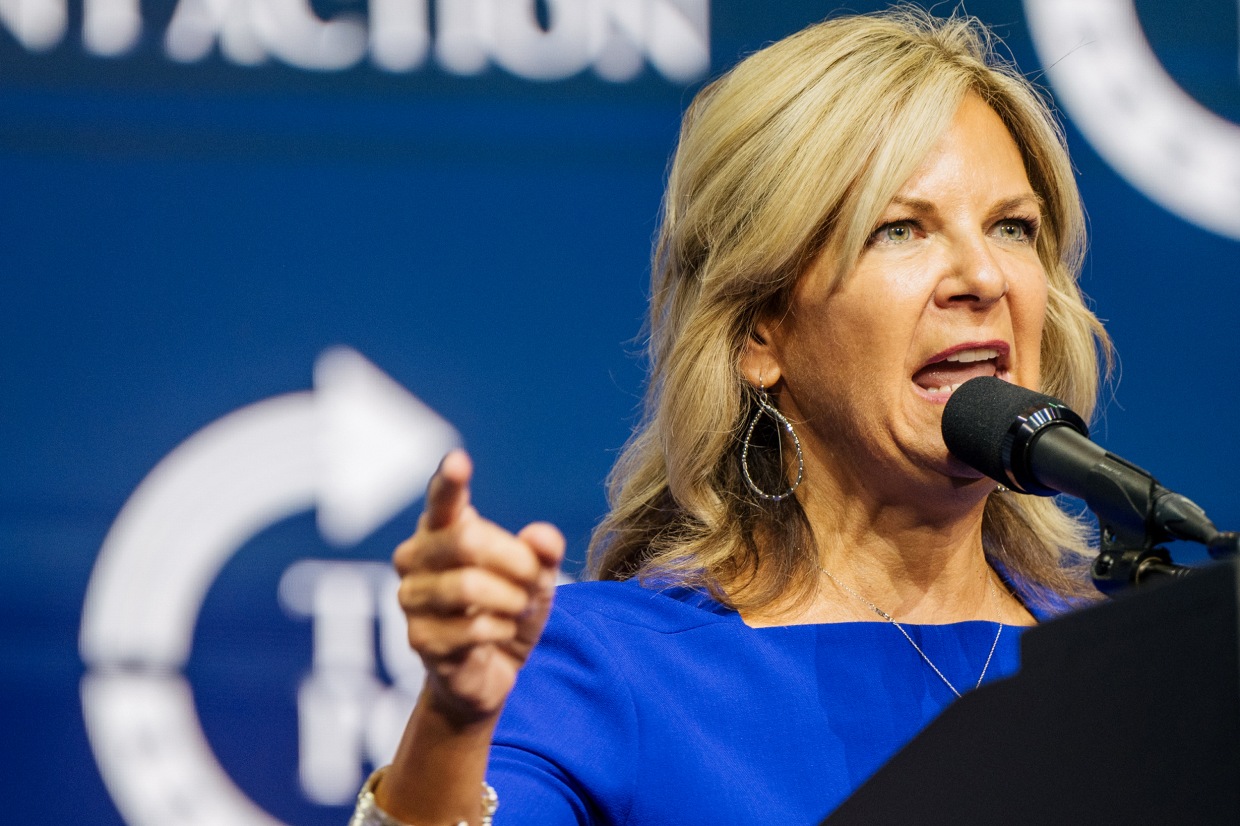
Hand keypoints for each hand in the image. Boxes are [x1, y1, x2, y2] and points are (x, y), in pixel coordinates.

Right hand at [393, 449, 564, 725]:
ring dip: (511, 599)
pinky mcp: (419, 639)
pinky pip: (472, 628)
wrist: (489, 671)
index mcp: (441, 529)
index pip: (442, 499)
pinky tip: (501, 633)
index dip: (449, 481)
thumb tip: (544, 537)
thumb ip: (543, 552)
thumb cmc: (508, 608)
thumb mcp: (536, 576)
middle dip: (516, 561)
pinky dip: (502, 630)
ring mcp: (412, 598)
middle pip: (467, 540)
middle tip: (535, 579)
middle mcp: (415, 557)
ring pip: (469, 586)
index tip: (458, 460)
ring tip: (519, 607)